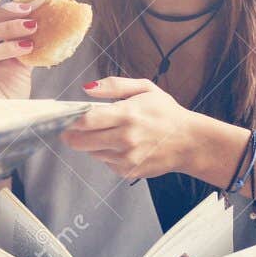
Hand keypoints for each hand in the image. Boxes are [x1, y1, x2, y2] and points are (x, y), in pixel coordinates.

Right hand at [0, 1, 37, 101]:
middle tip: (32, 25)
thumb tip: (44, 22)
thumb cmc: (11, 91)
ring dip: (4, 45)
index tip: (29, 8)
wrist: (7, 118)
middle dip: (8, 25)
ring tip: (27, 46)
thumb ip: (28, 43)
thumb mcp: (22, 63)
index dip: (6, 11)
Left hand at [59, 76, 201, 179]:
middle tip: (70, 131)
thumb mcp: (145, 89)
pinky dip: (108, 155)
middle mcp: (125, 138)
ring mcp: (127, 157)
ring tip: (109, 135)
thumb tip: (87, 88)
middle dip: (72, 136)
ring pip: (93, 152)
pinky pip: (106, 162)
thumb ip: (114, 85)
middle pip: (82, 141)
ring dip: (93, 145)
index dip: (71, 121)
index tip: (65, 119)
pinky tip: (122, 147)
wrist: (189, 141)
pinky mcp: (129, 171)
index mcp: (127, 114)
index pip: (86, 121)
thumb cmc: (166, 113)